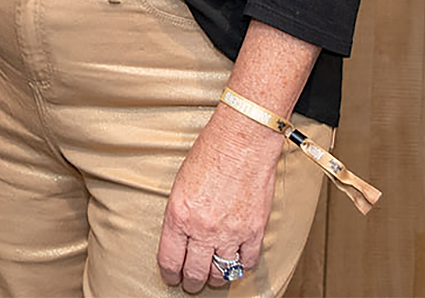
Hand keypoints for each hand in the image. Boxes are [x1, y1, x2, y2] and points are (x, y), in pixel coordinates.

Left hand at [157, 105, 280, 290]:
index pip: (171, 259)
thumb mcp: (180, 185)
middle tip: (191, 283)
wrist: (243, 141)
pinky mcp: (254, 231)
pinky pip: (246, 262)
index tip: (171, 276)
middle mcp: (204, 228)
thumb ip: (179, 216)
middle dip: (191, 282)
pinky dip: (240, 266)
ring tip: (212, 276)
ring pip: (222, 273)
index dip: (170, 273)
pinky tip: (235, 261)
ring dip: (215, 278)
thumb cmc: (210, 154)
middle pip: (196, 272)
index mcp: (179, 215)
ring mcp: (231, 232)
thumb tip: (181, 240)